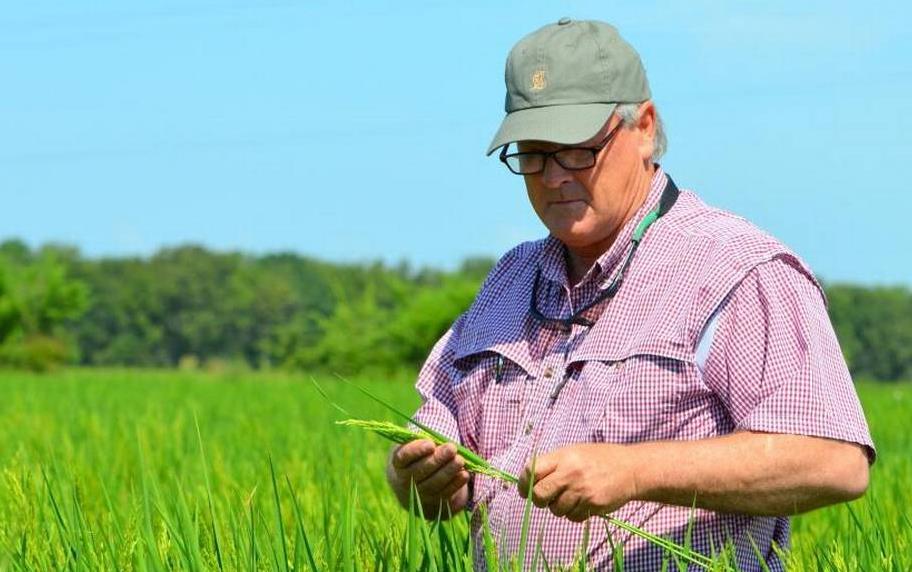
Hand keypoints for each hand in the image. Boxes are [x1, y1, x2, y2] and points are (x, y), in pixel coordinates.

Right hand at [386, 439, 469, 516]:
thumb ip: (425, 442)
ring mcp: (419, 493)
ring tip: (460, 460)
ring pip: (434, 483)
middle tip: (452, 448)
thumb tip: (440, 443)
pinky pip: (445, 493)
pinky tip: (464, 474)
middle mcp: (406, 480)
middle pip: (422, 470)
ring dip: (449, 471)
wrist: (415, 482)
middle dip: (438, 459)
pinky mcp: (434, 501)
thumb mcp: (416, 446)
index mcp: (399, 463)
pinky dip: (456, 484)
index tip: (431, 444)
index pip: (404, 457)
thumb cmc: (419, 455)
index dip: (417, 451)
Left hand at [517, 443, 639, 521]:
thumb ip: (553, 464)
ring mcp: (582, 490)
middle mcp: (571, 473)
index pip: (532, 471)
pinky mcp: (593, 505)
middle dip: (538, 500)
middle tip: (546, 498)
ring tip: (571, 497)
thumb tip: (529, 481)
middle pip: (539, 495)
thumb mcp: (574, 452)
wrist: (630, 469)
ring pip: (556, 510)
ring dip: (559, 508)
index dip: (523, 483)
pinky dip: (574, 514)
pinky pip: (573, 517)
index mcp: (563, 457)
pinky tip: (583, 503)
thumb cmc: (598, 459)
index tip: (524, 490)